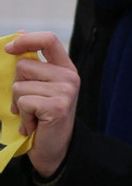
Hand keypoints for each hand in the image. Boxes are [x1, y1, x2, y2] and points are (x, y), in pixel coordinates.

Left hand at [5, 32, 78, 176]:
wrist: (54, 148)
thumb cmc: (42, 116)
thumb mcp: (39, 86)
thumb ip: (32, 65)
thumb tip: (17, 37)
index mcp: (65, 68)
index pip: (48, 40)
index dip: (26, 40)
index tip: (9, 49)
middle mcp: (70, 77)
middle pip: (24, 66)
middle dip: (17, 86)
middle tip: (29, 103)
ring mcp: (66, 92)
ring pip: (19, 86)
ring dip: (18, 105)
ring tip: (32, 115)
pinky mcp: (58, 107)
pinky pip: (23, 103)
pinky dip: (22, 117)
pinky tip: (34, 124)